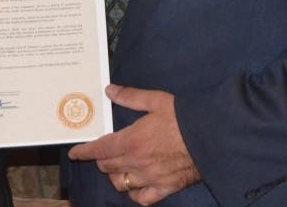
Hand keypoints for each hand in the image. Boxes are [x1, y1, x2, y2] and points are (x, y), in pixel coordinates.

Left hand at [68, 84, 199, 205]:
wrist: (211, 136)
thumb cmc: (183, 116)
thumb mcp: (155, 100)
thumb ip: (130, 97)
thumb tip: (110, 91)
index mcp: (132, 140)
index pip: (100, 150)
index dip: (84, 152)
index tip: (75, 154)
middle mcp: (137, 162)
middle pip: (107, 166)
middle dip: (101, 159)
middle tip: (103, 152)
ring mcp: (150, 178)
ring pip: (121, 184)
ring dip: (115, 175)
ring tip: (118, 167)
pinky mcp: (165, 188)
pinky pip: (142, 199)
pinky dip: (135, 194)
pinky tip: (135, 186)